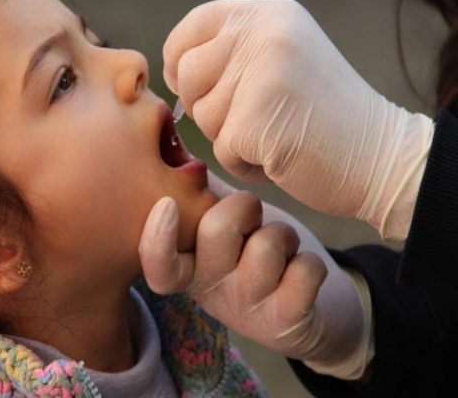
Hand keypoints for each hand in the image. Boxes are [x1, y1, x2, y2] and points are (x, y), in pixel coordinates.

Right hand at [139, 189, 372, 377]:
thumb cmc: (259, 251)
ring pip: (266, 245)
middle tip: (254, 220)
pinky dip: (311, 263)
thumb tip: (175, 146)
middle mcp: (210, 291)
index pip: (158, 264)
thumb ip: (199, 193)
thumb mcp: (224, 224)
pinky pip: (304, 270)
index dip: (157, 238)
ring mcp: (246, 310)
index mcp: (189, 266)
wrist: (312, 312)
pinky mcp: (285, 323)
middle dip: (245, 207)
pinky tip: (301, 272)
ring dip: (285, 236)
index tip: (168, 205)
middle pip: (216, 229)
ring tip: (283, 250)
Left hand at [163, 0, 433, 238]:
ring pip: (201, 115)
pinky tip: (280, 157)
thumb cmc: (325, 114)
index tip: (191, 84)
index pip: (193, 27)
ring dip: (229, 137)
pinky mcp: (255, 120)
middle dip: (207, 105)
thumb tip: (175, 69)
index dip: (180, 59)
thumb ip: (235, 50)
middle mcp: (262, 34)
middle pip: (187, 74)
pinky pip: (220, 150)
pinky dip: (244, 164)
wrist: (381, 156)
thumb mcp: (283, 57)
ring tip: (274, 135)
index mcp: (268, 15)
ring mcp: (259, 75)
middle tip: (252, 118)